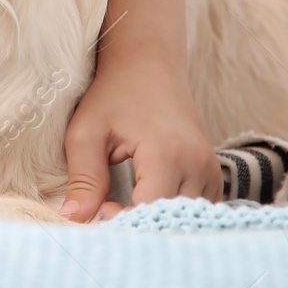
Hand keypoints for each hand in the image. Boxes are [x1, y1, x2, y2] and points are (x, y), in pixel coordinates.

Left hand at [60, 45, 222, 220]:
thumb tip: (73, 219)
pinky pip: (198, 208)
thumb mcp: (86, 132)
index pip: (150, 210)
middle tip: (109, 207)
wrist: (147, 65)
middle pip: (172, 218)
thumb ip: (83, 178)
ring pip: (187, 217)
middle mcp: (198, 164)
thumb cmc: (112, 95)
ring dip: (157, 219)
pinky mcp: (214, 173)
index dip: (124, 219)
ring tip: (126, 203)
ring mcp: (211, 169)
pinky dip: (173, 212)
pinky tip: (147, 199)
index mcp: (167, 153)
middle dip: (139, 223)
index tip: (101, 207)